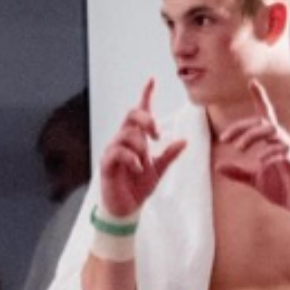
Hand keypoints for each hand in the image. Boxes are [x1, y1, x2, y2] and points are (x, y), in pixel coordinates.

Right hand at [99, 79, 186, 216]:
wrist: (125, 209)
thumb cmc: (137, 188)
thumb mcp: (159, 170)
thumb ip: (169, 155)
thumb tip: (183, 141)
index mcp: (135, 140)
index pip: (139, 112)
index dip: (145, 95)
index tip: (152, 80)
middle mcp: (122, 141)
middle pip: (131, 115)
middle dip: (147, 120)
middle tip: (157, 135)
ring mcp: (113, 151)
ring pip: (127, 134)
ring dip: (140, 146)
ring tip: (144, 162)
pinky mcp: (106, 164)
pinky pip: (118, 152)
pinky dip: (132, 159)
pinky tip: (138, 168)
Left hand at [215, 80, 289, 213]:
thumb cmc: (282, 188)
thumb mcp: (255, 180)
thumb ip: (238, 172)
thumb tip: (217, 166)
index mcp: (273, 143)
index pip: (266, 117)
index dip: (261, 98)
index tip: (252, 82)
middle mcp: (284, 143)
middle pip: (264, 123)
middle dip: (243, 128)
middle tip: (225, 139)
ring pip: (274, 134)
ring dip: (253, 137)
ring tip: (238, 149)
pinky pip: (284, 153)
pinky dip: (269, 155)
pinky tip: (260, 163)